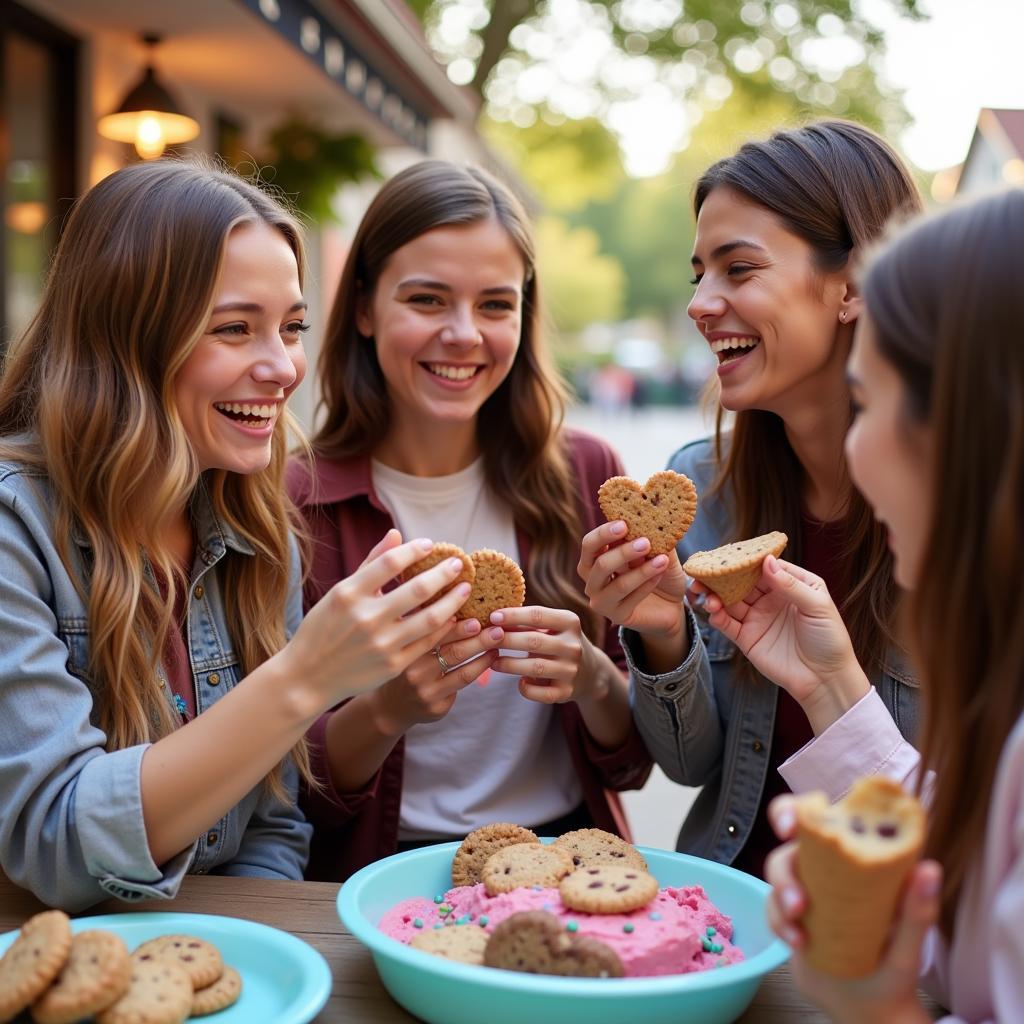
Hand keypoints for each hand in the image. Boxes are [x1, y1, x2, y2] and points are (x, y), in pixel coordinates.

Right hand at [279, 531, 473, 707]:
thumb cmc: (324, 629)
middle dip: (444, 573)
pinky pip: (427, 642)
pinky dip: (444, 627)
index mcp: (348, 594)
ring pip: (430, 618)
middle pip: (417, 589)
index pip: (390, 562)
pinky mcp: (393, 665)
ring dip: (453, 600)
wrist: (309, 678)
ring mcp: (381, 643)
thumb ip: (371, 563)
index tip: (431, 545)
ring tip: (465, 588)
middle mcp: (366, 617)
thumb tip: (396, 534)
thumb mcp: (340, 593)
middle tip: (459, 563)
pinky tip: (453, 616)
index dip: (414, 550)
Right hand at [365, 617, 504, 734]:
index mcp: (404, 650)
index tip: (477, 614)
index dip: (457, 624)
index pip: (434, 634)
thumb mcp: (404, 643)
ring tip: (498, 644)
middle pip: (453, 652)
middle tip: (498, 628)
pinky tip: (489, 660)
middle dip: (479, 639)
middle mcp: (413, 672)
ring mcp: (425, 691)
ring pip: (463, 672)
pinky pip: (461, 687)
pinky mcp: (436, 708)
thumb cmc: (405, 664)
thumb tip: (451, 597)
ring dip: (484, 657)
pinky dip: (479, 671)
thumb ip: (422, 625)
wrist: (389, 707)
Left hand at [487, 606, 605, 704]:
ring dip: (509, 665)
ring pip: (535, 667)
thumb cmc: (559, 642)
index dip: (513, 615)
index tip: (492, 617)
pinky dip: (525, 688)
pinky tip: (519, 682)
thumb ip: (527, 623)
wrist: (590, 672)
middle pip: (534, 641)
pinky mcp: (566, 692)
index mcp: (570, 622)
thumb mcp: (552, 627)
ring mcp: (571, 670)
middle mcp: (573, 646)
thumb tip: (493, 618)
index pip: (538, 615)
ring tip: (492, 662)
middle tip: (485, 640)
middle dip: (505, 640)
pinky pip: (540, 693)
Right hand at [577, 521, 687, 638]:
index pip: (589, 544)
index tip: (624, 524)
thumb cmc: (659, 572)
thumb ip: (652, 539)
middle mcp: (592, 580)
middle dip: (623, 552)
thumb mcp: (658, 552)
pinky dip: (648, 585)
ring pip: (618, 584)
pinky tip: (661, 575)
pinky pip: (631, 599)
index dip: (603, 533)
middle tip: (645, 542)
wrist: (671, 605)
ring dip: (641, 571)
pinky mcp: (617, 616)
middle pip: (599, 564)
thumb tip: (653, 522)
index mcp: (595, 559)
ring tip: (662, 559)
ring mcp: (602, 601)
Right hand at [701, 556, 869, 726]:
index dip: (748, 559)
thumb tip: (766, 561)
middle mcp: (771, 598)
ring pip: (731, 601)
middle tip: (706, 572)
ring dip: (716, 596)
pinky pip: (728, 624)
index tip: (730, 554)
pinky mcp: (747, 638)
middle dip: (723, 576)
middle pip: (742, 581)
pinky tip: (713, 612)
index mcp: (791, 585)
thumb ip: (791, 585)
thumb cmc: (830, 640)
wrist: (824, 680)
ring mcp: (758, 618)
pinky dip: (718, 616)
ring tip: (707, 596)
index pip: (765, 566)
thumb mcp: (817, 607)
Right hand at [765, 796, 938, 1023]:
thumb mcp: (907, 944)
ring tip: (798, 934)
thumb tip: (930, 868)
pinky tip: (798, 944)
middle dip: (783, 872)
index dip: (796, 811)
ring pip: (776, 876)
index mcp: (854, 860)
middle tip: (798, 902)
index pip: (821, 818)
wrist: (868, 1011)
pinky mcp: (790, 915)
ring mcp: (806, 890)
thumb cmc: (895, 972)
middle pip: (789, 848)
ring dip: (780, 899)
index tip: (790, 827)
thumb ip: (917, 910)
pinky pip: (771, 908)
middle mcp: (827, 868)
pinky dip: (779, 925)